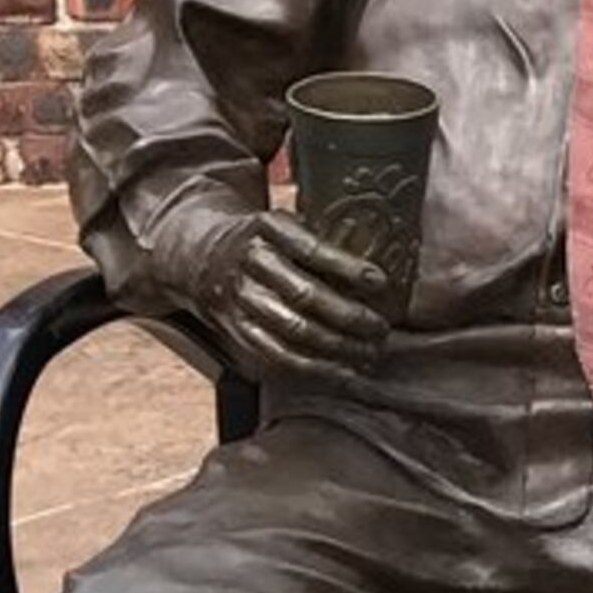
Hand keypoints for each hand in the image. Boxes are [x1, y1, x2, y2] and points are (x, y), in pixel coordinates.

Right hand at [188, 208, 395, 380]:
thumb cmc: (265, 239)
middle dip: (350, 316)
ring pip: (294, 330)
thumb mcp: (286, 220)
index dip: (348, 268)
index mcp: (268, 227)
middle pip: (306, 296)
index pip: (312, 249)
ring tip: (370, 353)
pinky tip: (344, 372)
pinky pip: (278, 355)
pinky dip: (315, 368)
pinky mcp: (238, 328)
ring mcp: (242, 297)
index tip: (381, 282)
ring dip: (338, 347)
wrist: (202, 254)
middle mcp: (252, 261)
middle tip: (381, 327)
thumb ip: (323, 231)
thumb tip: (389, 248)